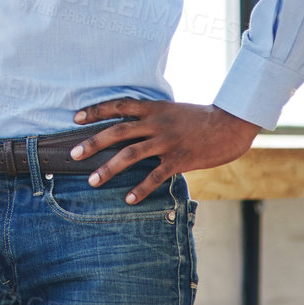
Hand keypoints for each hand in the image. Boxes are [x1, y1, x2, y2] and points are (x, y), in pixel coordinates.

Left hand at [68, 98, 260, 204]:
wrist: (230, 125)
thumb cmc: (200, 118)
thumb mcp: (172, 110)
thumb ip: (151, 116)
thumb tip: (130, 124)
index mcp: (153, 108)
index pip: (118, 105)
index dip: (95, 111)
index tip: (75, 118)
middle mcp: (156, 123)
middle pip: (117, 131)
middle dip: (93, 143)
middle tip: (73, 154)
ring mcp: (167, 141)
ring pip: (130, 154)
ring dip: (109, 169)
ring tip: (93, 181)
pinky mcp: (179, 159)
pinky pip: (155, 175)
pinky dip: (140, 188)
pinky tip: (128, 199)